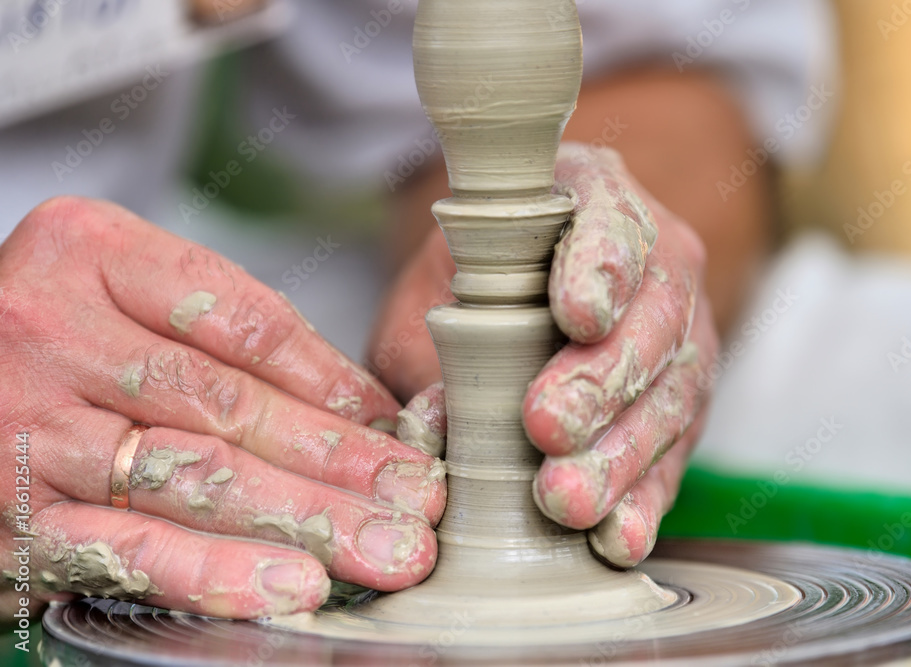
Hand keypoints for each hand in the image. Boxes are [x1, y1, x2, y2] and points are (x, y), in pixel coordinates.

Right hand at [0, 197, 444, 619]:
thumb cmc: (47, 333)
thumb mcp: (123, 293)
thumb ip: (225, 336)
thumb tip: (359, 409)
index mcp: (92, 251)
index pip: (246, 321)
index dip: (335, 382)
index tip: (395, 427)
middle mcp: (53, 329)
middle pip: (231, 403)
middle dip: (339, 460)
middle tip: (418, 499)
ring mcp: (27, 423)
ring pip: (194, 475)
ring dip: (304, 518)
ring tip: (385, 549)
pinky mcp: (15, 514)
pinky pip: (129, 546)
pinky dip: (216, 572)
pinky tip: (292, 584)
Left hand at [369, 144, 717, 567]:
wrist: (523, 280)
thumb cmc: (472, 273)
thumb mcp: (437, 285)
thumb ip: (431, 342)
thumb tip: (433, 426)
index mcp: (595, 199)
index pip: (613, 223)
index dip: (600, 267)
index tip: (577, 314)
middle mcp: (656, 264)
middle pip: (650, 321)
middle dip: (600, 380)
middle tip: (548, 427)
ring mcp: (680, 338)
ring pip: (670, 396)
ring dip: (619, 454)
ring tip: (566, 500)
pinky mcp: (682, 407)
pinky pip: (674, 455)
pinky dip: (643, 500)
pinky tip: (617, 537)